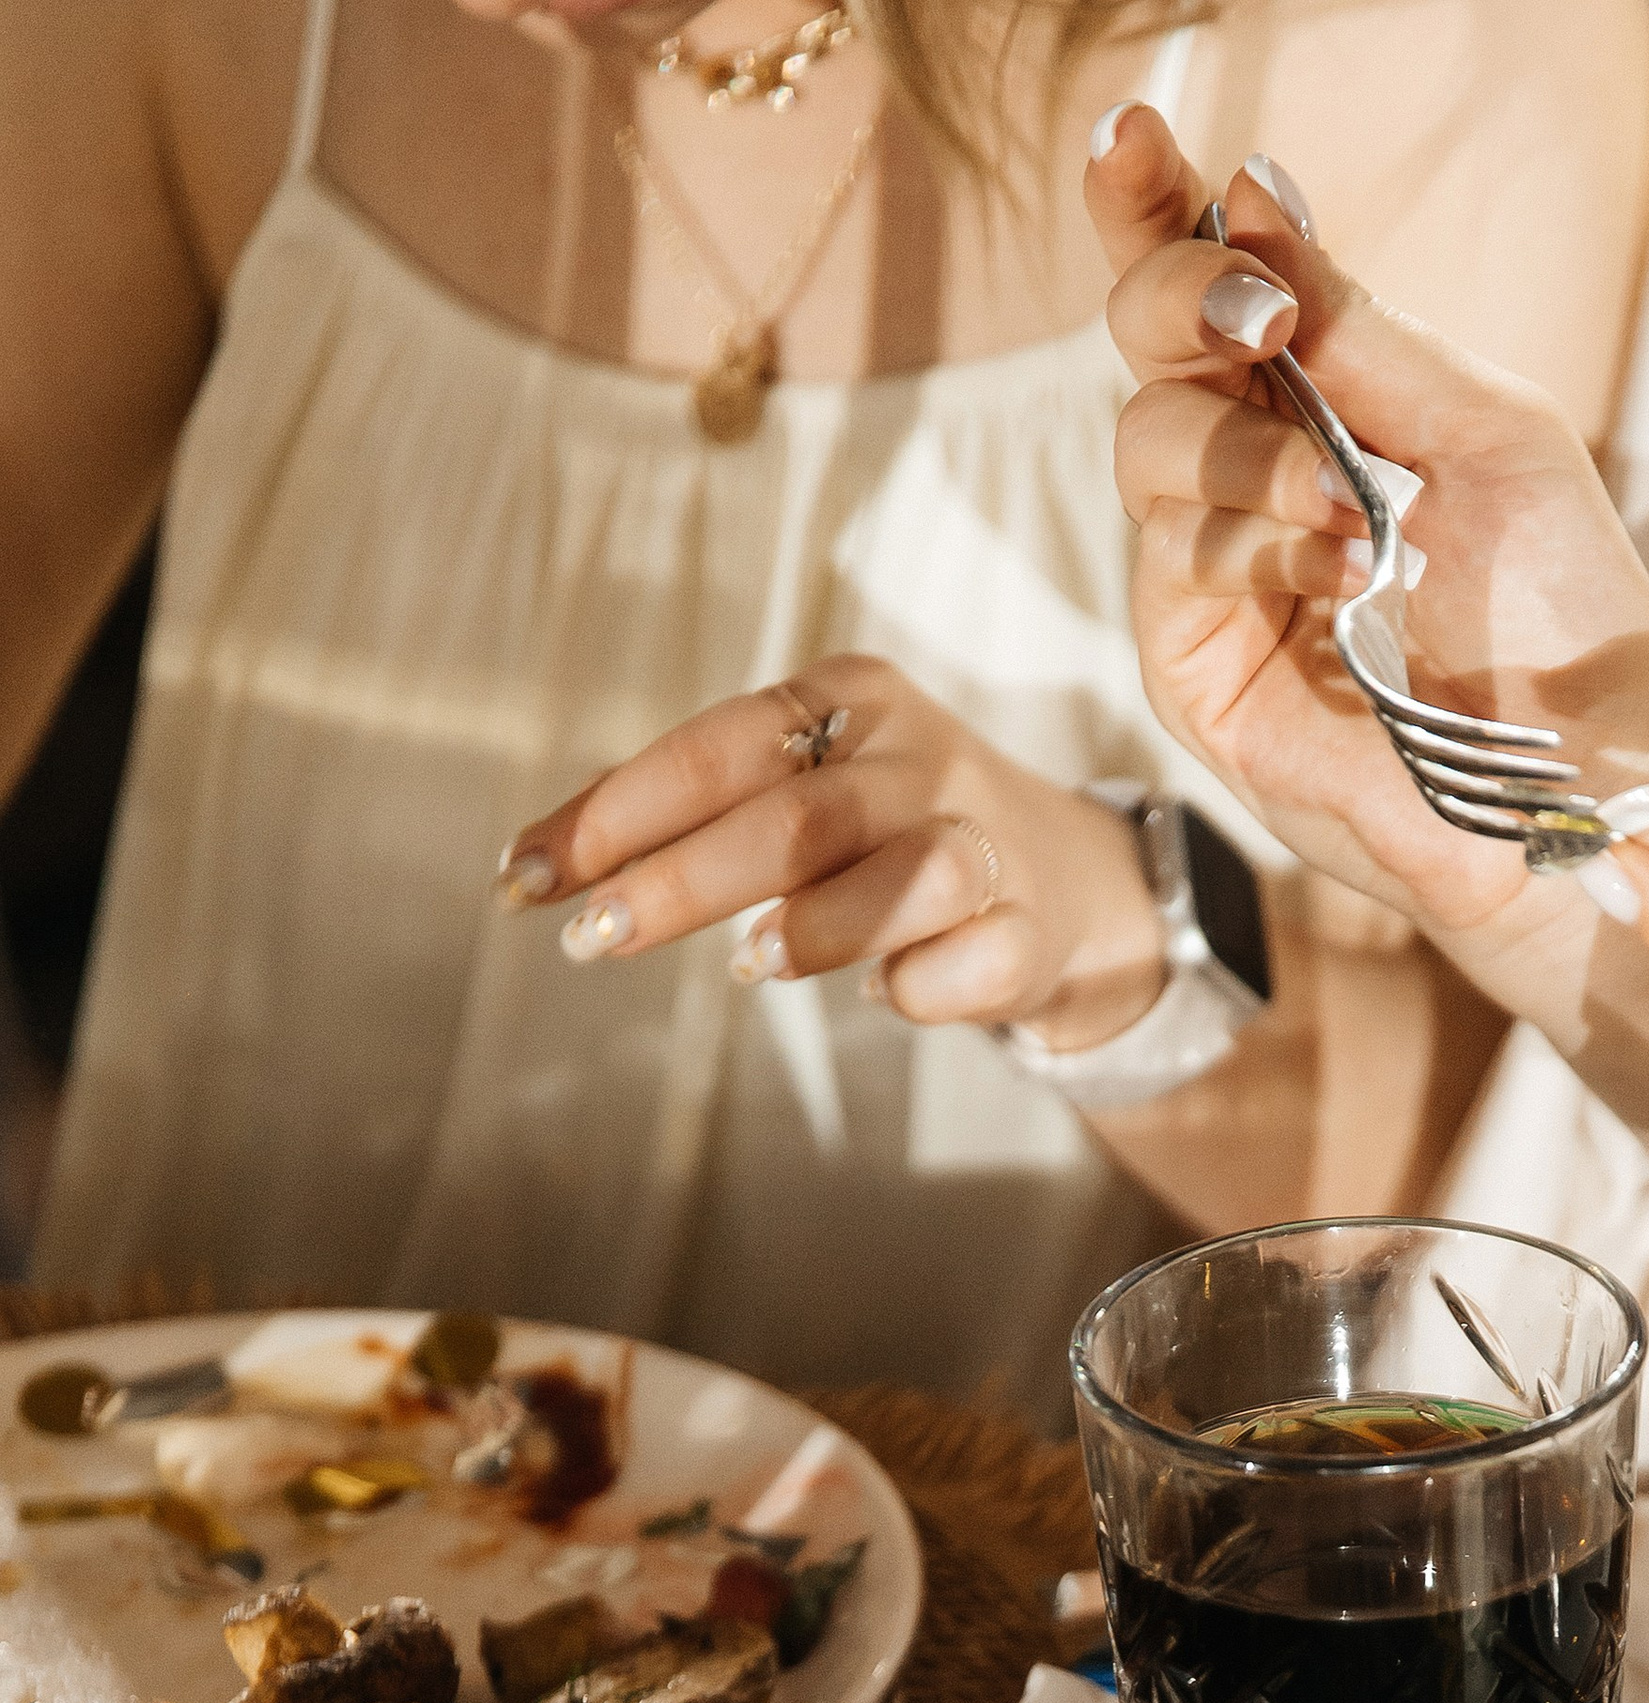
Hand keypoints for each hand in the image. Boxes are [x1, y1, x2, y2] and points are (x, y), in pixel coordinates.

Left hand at [496, 657, 1168, 1049]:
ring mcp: (984, 841)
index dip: (616, 813)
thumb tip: (530, 860)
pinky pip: (966, 965)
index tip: (527, 876)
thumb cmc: (881, 835)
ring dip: (814, 930)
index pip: (718, 748)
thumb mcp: (790, 786)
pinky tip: (880, 993)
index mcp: (850, 698)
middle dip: (678, 883)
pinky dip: (913, 988)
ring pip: (905, 878)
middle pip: (796, 817)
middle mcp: (919, 758)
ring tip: (747, 965)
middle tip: (592, 941)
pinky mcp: (1024, 931)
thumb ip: (681, 813)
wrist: (1057, 881)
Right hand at [1085, 110, 1648, 941]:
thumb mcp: (1490, 433)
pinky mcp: (1197, 679)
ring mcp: (1211, 585)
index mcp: (1309, 408)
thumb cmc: (1559, 616)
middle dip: (1180, 303)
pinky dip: (1251, 547)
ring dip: (1241, 450)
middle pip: (1142, 352)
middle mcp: (1244, 485)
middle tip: (1254, 315)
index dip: (1154, 210)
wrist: (1591, 779)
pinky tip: (1338, 571)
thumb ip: (1369, 332)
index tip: (1140, 133)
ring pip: (1144, 451)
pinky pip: (1172, 568)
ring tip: (1343, 502)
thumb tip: (1254, 196)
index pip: (1202, 292)